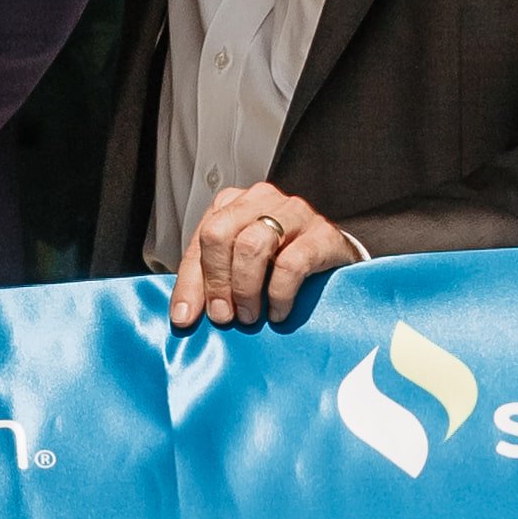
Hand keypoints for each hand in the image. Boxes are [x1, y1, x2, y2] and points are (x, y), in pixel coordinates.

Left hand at [168, 183, 361, 332]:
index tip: (186, 318)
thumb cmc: (280, 261)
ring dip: (246, 289)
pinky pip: (291, 264)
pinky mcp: (321, 233)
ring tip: (251, 315)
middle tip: (225, 315)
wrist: (333, 258)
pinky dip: (279, 294)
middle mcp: (260, 200)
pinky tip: (278, 311)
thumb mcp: (238, 266)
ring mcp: (292, 212)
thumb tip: (185, 316)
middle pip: (219, 235)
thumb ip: (210, 281)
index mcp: (231, 204)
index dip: (190, 283)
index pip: (200, 241)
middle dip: (217, 282)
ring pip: (252, 246)